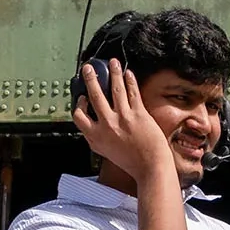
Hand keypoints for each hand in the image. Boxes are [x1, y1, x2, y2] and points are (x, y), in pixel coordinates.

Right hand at [73, 59, 175, 183]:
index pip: (79, 116)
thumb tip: (92, 125)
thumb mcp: (105, 152)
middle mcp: (107, 125)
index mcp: (95, 137)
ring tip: (112, 63)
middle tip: (89, 69)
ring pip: (115, 89)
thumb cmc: (130, 161)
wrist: (150, 167)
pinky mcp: (139, 114)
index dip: (80, 104)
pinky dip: (129, 80)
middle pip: (95, 96)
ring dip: (113, 72)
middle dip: (91, 79)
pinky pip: (132, 93)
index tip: (83, 97)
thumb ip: (96, 137)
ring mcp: (123, 118)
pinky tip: (128, 73)